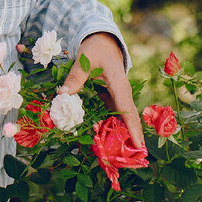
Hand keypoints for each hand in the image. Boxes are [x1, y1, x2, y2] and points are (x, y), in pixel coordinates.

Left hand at [57, 32, 143, 148]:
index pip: (128, 108)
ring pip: (119, 120)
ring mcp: (116, 97)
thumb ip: (75, 77)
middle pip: (127, 119)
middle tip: (129, 161)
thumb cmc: (96, 48)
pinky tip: (100, 141)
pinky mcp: (110, 98)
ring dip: (116, 136)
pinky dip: (106, 127)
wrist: (102, 41)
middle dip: (129, 139)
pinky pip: (110, 115)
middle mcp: (121, 93)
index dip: (133, 128)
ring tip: (115, 157)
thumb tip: (62, 96)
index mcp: (119, 84)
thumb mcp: (85, 59)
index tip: (138, 145)